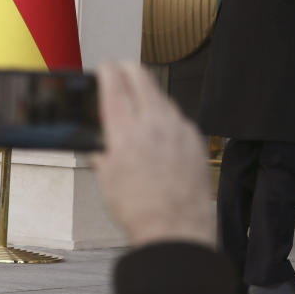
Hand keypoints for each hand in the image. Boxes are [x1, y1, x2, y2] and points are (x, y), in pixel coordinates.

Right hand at [91, 62, 214, 247]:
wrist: (177, 227)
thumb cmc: (139, 210)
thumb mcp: (107, 182)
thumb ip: (103, 156)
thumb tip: (99, 149)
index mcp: (125, 132)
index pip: (115, 86)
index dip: (108, 71)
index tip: (105, 66)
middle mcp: (153, 123)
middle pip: (142, 79)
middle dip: (129, 70)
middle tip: (122, 70)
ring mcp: (178, 128)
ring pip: (162, 97)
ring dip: (149, 92)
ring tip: (140, 98)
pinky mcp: (195, 138)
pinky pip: (178, 117)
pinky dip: (166, 116)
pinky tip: (161, 126)